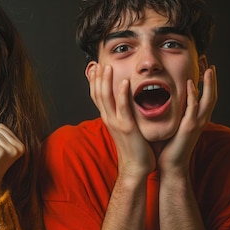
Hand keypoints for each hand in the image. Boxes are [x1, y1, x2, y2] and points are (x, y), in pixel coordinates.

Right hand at [87, 63, 154, 177]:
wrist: (136, 166)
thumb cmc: (134, 148)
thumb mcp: (124, 128)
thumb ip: (123, 115)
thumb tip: (123, 104)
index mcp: (108, 118)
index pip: (96, 96)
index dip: (93, 81)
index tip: (94, 68)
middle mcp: (108, 118)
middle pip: (98, 94)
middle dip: (98, 77)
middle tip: (99, 63)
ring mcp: (116, 122)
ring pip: (106, 98)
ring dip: (106, 81)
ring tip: (107, 67)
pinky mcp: (127, 127)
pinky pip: (122, 107)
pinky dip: (121, 93)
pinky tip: (124, 82)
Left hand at [157, 67, 216, 174]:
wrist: (169, 166)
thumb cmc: (167, 148)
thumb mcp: (170, 126)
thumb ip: (169, 114)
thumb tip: (157, 102)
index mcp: (195, 119)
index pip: (205, 97)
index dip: (207, 84)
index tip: (205, 69)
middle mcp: (199, 120)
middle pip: (212, 96)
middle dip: (212, 80)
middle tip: (211, 65)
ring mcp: (196, 124)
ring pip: (208, 100)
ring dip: (209, 84)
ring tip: (209, 70)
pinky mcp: (188, 129)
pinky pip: (193, 109)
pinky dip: (193, 96)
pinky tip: (191, 85)